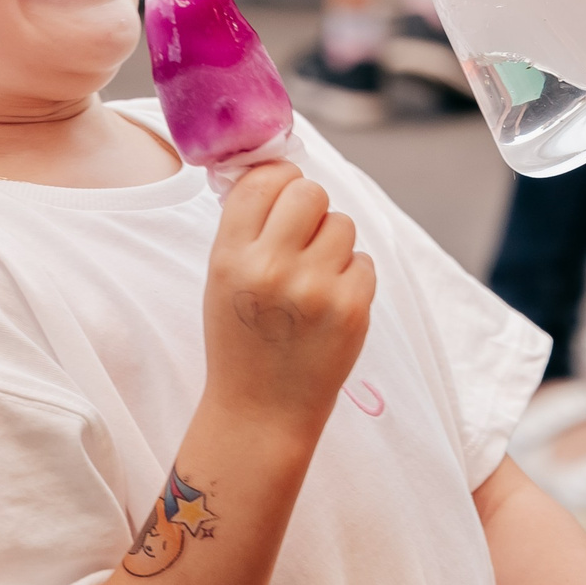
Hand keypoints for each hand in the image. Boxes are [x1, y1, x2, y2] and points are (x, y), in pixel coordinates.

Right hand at [200, 162, 374, 428]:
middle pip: (310, 192)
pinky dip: (351, 277)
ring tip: (313, 279)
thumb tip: (280, 172)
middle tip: (302, 237)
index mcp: (231, 257)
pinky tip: (330, 304)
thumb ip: (246, 228)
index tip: (281, 197)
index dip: (278, 182)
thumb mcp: (221, 279)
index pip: (263, 181)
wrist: (262, 412)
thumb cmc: (240, 340)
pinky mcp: (352, 308)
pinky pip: (364, 260)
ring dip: (333, 244)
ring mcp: (315, 288)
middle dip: (310, 208)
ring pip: (342, 224)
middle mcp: (272, 268)